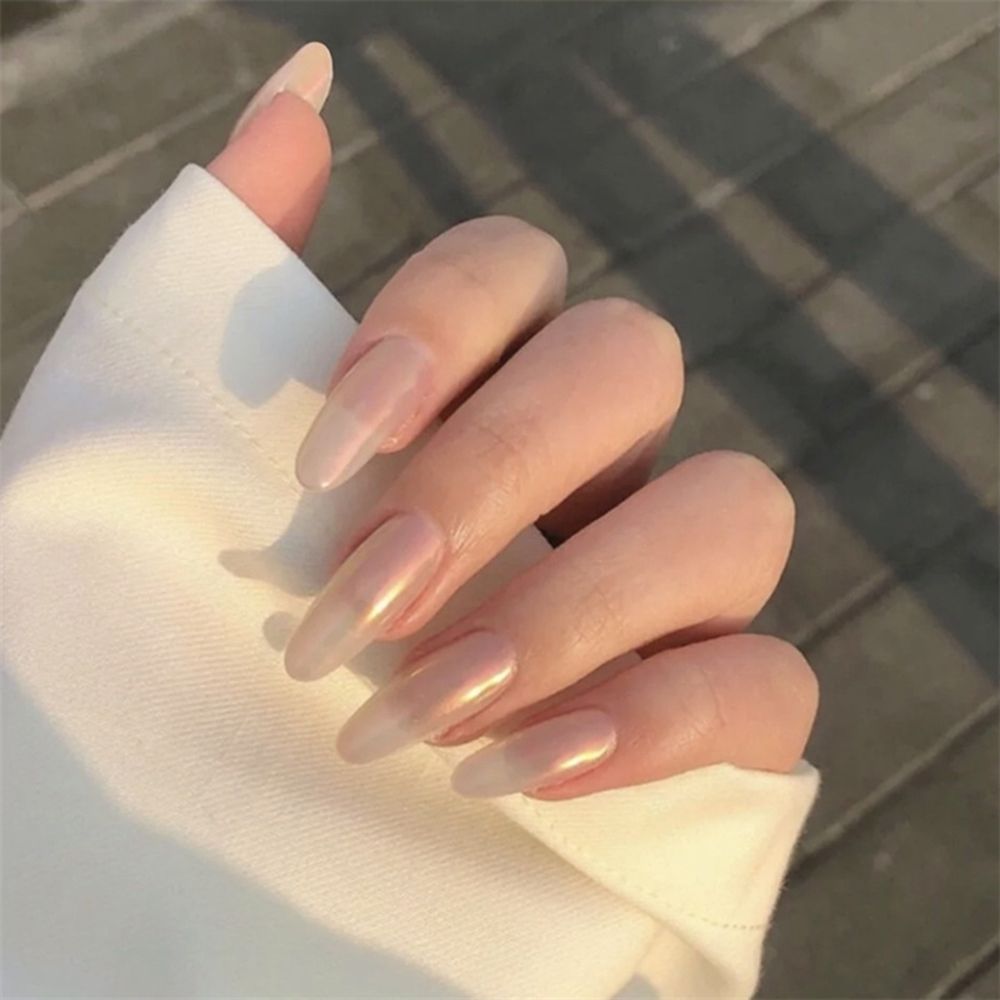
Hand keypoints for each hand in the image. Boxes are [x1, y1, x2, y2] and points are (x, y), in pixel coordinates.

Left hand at [210, 45, 817, 800]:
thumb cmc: (248, 630)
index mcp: (492, 390)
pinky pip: (767, 682)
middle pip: (630, 364)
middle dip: (497, 475)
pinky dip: (652, 722)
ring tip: (431, 709)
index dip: (439, 326)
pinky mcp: (732, 710)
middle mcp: (605, 464)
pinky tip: (524, 771)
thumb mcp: (203, 458)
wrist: (285, 817)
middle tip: (364, 602)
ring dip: (575, 607)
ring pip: (735, 510)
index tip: (326, 453)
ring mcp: (683, 584)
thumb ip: (248, 274)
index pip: (517, 268)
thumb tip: (300, 90)